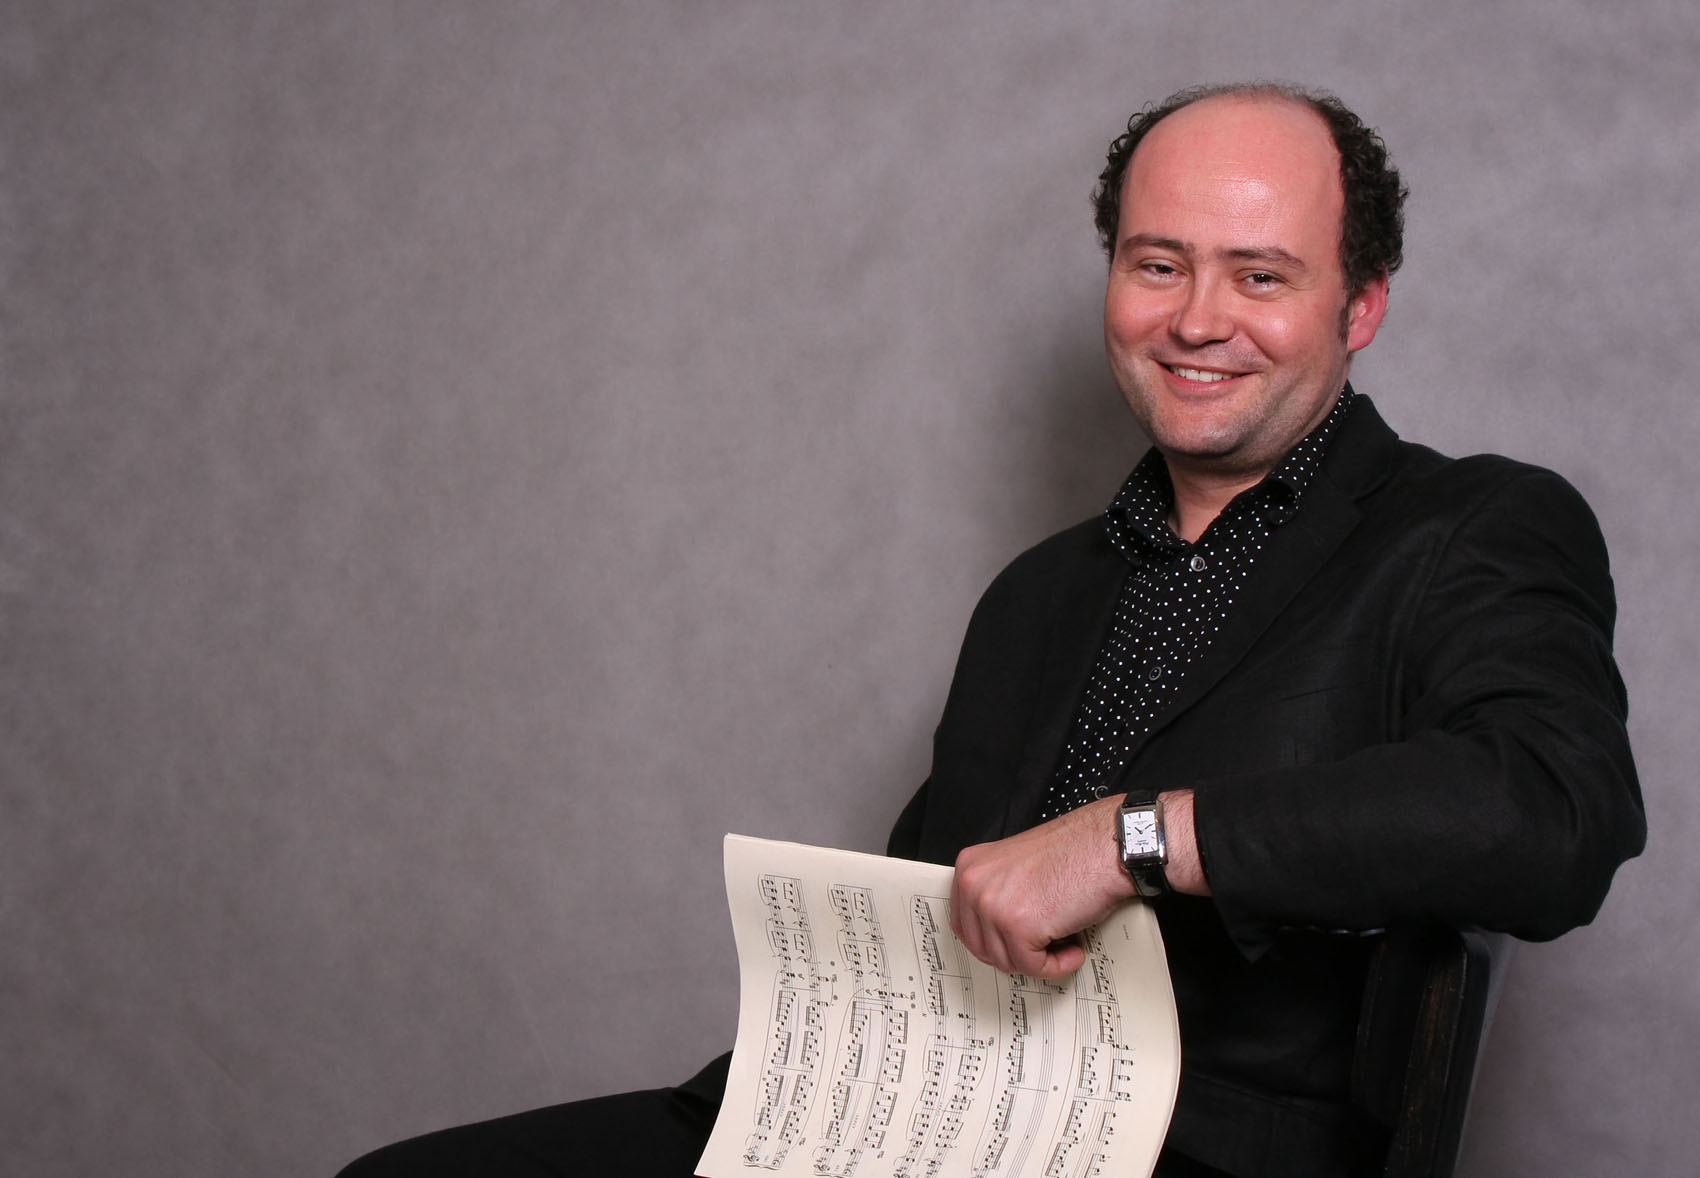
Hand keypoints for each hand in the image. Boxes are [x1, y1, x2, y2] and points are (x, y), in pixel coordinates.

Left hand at [949, 795, 1133, 977]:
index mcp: (970, 867)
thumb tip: (995, 934)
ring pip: (1006, 961)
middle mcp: (974, 883)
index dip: (993, 942)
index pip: (964, 924)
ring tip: (1064, 942)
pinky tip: (1074, 949)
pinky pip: (1031, 966)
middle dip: (1015, 954)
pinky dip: (1056, 966)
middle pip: (981, 947)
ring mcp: (992, 905)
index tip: (1013, 946)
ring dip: (1038, 960)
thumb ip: (997, 893)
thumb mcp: (1016, 867)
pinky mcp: (1018, 926)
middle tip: (1043, 947)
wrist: (1106, 846)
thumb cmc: (1074, 853)